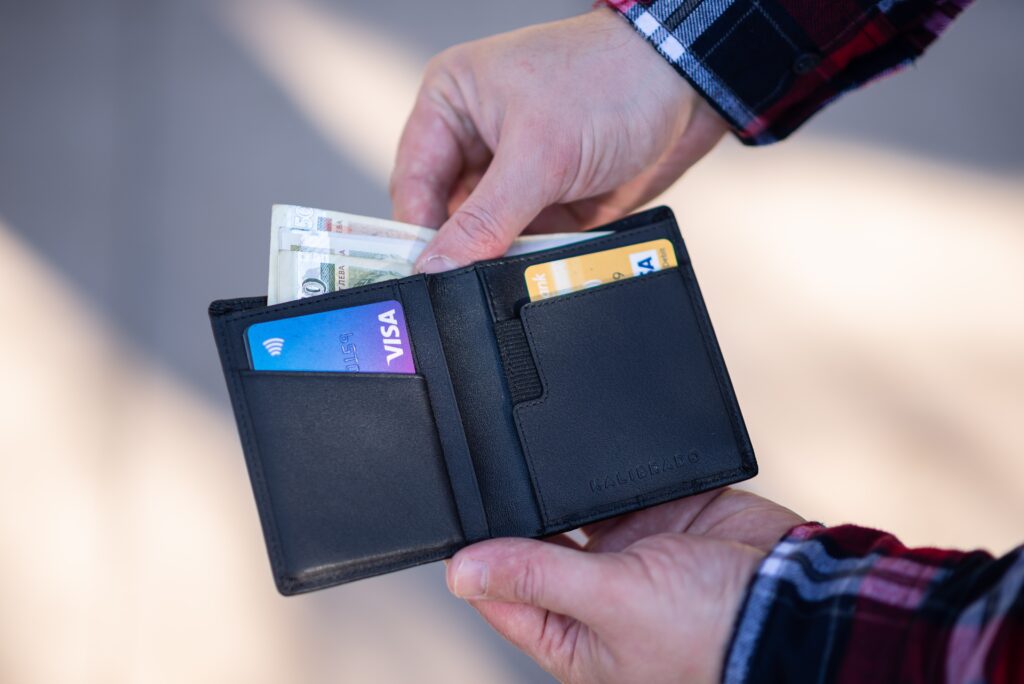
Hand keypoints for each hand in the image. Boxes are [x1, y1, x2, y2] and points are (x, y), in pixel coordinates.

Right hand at [390, 8, 726, 272]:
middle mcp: (477, 138)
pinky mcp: (550, 198)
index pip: (413, 182)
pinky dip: (536, 257)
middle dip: (463, 249)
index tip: (424, 278)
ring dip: (502, 255)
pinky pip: (528, 242)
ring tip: (513, 271)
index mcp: (452, 104)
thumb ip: (485, 218)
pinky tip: (544, 266)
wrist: (689, 87)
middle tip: (468, 285)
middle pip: (448, 215)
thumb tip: (438, 266)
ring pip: (489, 235)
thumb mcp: (538, 154)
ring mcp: (516, 173)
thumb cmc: (611, 80)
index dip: (416, 233)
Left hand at [445, 488, 802, 683]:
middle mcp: (597, 594)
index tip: (454, 521)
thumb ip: (537, 578)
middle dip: (516, 515)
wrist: (795, 599)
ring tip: (531, 453)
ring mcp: (629, 550)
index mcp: (575, 635)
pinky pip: (618, 483)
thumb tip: (464, 572)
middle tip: (488, 470)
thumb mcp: (610, 605)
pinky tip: (585, 445)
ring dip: (558, 487)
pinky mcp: (660, 514)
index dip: (477, 560)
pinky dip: (604, 466)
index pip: (503, 595)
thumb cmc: (712, 635)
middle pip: (535, 546)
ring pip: (573, 509)